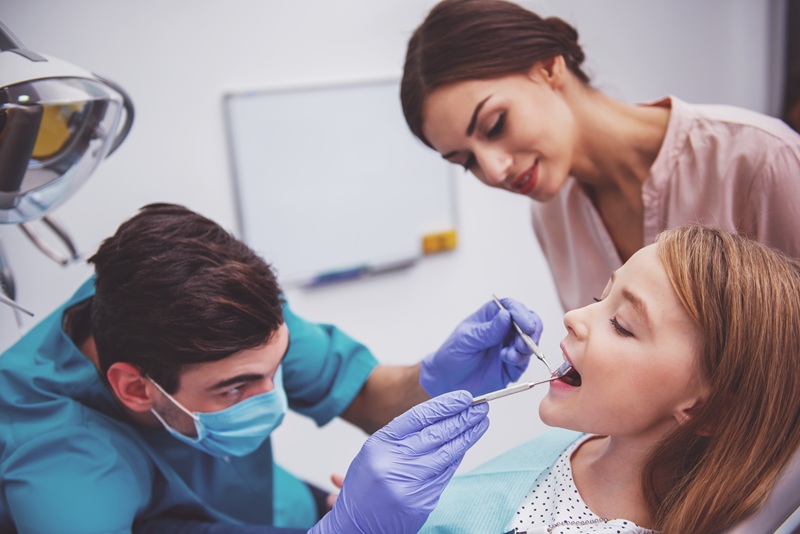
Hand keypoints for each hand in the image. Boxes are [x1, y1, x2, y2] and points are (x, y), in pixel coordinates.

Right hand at [309, 390, 488, 533]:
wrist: (355, 525)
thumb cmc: (364, 486)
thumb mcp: (373, 451)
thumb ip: (402, 435)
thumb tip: (439, 417)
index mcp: (381, 444)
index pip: (420, 417)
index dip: (445, 405)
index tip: (464, 397)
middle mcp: (395, 462)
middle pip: (437, 434)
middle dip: (463, 418)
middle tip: (480, 408)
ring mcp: (410, 484)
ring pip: (447, 454)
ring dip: (468, 436)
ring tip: (481, 423)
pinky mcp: (422, 502)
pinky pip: (446, 474)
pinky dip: (458, 458)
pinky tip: (466, 446)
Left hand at [420, 298, 542, 396]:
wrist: (448, 382)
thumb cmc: (453, 355)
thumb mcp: (467, 339)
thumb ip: (488, 330)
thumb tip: (506, 315)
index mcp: (491, 316)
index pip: (512, 307)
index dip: (521, 313)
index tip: (526, 324)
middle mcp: (504, 329)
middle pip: (528, 322)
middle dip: (531, 330)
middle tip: (527, 339)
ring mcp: (510, 346)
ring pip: (530, 340)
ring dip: (527, 345)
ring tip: (513, 353)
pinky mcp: (513, 364)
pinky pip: (524, 359)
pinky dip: (521, 358)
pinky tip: (508, 360)